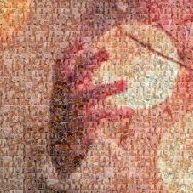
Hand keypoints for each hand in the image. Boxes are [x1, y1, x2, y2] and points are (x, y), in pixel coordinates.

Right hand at [48, 40, 133, 176]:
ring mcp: (71, 113)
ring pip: (89, 96)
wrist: (61, 152)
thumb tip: (101, 51)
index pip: (61, 65)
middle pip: (76, 76)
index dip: (71, 51)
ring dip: (108, 88)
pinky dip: (116, 112)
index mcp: (61, 88)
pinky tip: (131, 112)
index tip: (86, 39)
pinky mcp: (81, 128)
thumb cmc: (72, 117)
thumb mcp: (75, 94)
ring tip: (127, 83)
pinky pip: (99, 116)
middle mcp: (63, 98)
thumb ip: (85, 76)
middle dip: (91, 62)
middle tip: (108, 52)